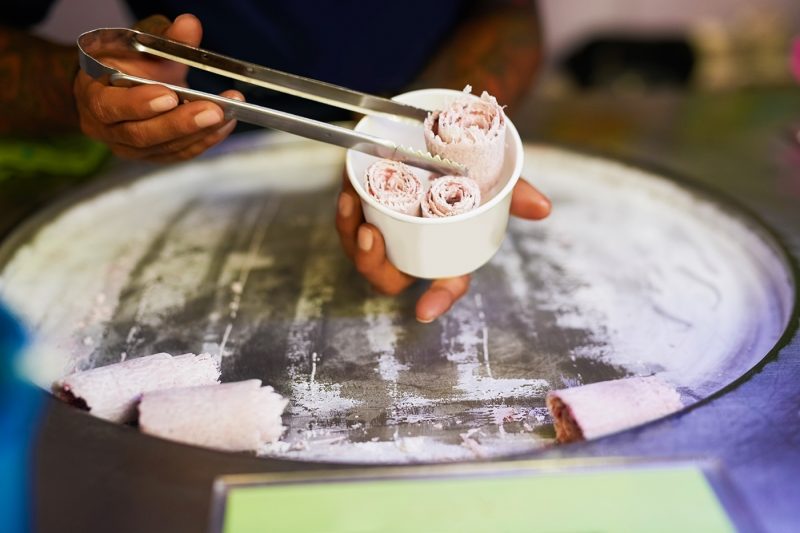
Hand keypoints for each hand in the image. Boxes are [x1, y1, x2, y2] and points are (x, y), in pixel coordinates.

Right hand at [73, 14, 242, 161]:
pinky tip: (225, 124)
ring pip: (165, 148)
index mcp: (93, 97)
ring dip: (200, 132)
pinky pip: (181, 153)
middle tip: (213, 109)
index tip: (169, 95)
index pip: (111, 107)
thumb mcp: (139, 46)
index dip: (140, 104)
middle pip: (143, 134)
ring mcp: (131, 148)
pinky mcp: (154, 155)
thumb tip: (189, 25)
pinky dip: (206, 140)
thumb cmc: (123, 65)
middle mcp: (108, 129)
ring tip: (226, 113)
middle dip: (181, 123)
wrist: (114, 88)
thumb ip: (164, 38)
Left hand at [336, 175, 550, 321]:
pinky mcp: (364, 212)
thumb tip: (544, 208)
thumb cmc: (465, 166)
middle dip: (375, 264)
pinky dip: (345, 214)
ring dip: (353, 238)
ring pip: (363, 253)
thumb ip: (512, 192)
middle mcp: (412, 249)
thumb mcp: (489, 176)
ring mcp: (386, 233)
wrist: (434, 132)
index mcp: (445, 252)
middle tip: (370, 237)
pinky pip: (347, 224)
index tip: (424, 312)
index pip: (446, 284)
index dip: (438, 300)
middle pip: (390, 276)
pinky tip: (347, 196)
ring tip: (353, 210)